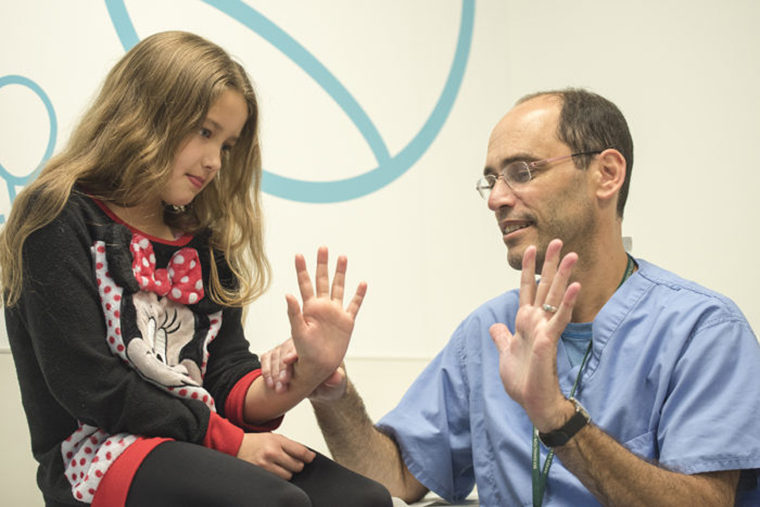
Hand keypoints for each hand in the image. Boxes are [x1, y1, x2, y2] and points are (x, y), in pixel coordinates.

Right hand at [236, 432, 314, 479]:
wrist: (235, 446)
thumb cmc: (255, 442)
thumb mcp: (274, 437)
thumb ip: (290, 445)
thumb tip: (308, 455)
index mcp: (277, 441)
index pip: (301, 451)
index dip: (309, 456)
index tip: (311, 458)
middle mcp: (271, 453)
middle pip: (297, 466)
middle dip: (296, 465)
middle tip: (290, 461)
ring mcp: (265, 466)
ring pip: (288, 476)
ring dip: (287, 472)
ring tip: (279, 466)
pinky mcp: (260, 475)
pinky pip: (278, 480)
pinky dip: (279, 477)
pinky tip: (274, 470)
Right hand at [261, 338, 348, 399]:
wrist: (321, 391)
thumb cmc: (331, 385)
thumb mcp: (337, 384)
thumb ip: (336, 380)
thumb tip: (336, 377)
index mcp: (315, 348)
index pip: (302, 344)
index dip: (294, 351)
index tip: (289, 360)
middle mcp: (300, 347)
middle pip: (286, 349)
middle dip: (283, 366)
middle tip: (284, 380)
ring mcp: (287, 352)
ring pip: (275, 355)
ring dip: (274, 371)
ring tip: (278, 387)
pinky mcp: (277, 360)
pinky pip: (267, 359)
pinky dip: (266, 372)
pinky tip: (270, 384)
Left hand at [286, 247, 365, 387]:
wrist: (319, 366)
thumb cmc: (305, 351)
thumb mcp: (297, 331)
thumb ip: (294, 313)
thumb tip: (287, 294)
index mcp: (309, 307)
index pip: (305, 283)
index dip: (302, 269)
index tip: (298, 254)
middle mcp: (323, 306)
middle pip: (323, 280)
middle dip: (323, 264)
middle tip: (323, 247)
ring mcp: (336, 313)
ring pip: (339, 288)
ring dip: (341, 273)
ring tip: (342, 257)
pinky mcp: (347, 321)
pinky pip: (354, 305)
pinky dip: (359, 295)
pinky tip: (362, 283)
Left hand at [489, 239, 580, 431]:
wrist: (533, 402)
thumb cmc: (523, 381)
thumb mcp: (505, 354)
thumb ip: (502, 337)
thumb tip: (495, 326)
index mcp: (525, 322)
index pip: (527, 289)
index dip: (529, 269)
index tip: (531, 248)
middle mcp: (537, 322)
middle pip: (545, 287)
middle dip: (551, 264)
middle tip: (558, 241)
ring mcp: (545, 329)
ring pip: (555, 297)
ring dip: (563, 276)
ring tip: (572, 255)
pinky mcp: (550, 340)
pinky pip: (560, 318)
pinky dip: (568, 302)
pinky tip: (575, 286)